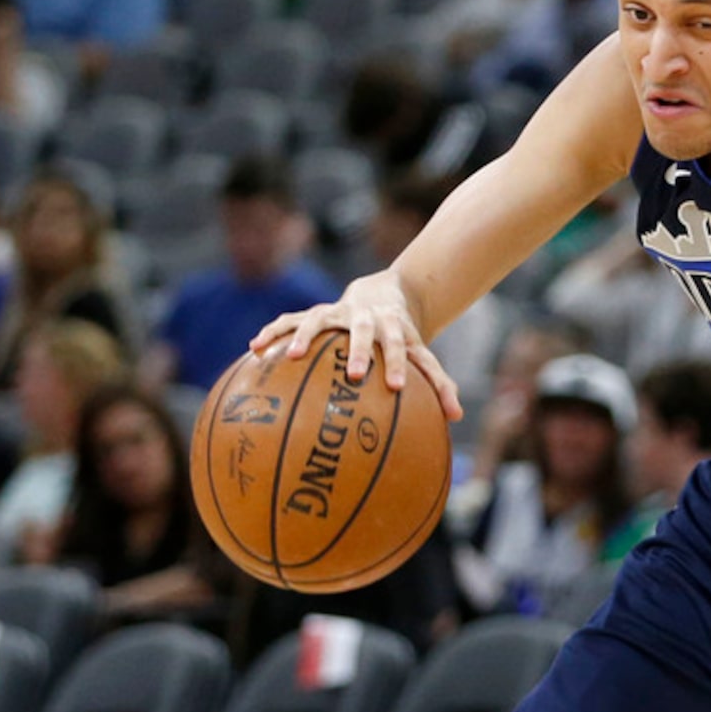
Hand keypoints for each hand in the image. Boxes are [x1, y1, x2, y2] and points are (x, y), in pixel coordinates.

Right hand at [250, 272, 463, 421]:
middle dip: (359, 350)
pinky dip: (273, 331)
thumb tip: (456, 417)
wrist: (385, 293)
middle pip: (365, 331)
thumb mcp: (422, 354)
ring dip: (306, 335)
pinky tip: (254, 348)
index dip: (400, 364)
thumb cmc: (403, 338)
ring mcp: (338, 313)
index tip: (397, 387)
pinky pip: (290, 320)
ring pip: (320, 320)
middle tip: (354, 373)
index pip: (402, 347)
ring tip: (290, 355)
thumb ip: (439, 384)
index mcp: (395, 330)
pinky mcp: (315, 312)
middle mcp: (366, 318)